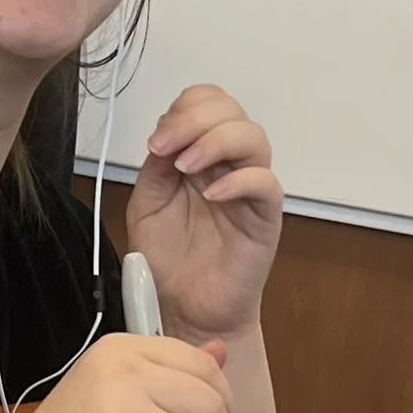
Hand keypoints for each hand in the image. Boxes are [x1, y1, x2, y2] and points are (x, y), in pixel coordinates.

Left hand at [122, 84, 283, 342]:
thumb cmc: (170, 260)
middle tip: (166, 148)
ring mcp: (249, 188)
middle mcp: (228, 163)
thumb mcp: (146, 205)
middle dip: (194, 119)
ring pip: (253, 136)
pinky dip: (238, 181)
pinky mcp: (265, 216)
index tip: (157, 141)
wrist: (185, 309)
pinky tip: (211, 195)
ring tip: (186, 168)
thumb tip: (164, 136)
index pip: (206, 102)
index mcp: (200, 153)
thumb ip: (155, 168)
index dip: (183, 110)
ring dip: (215, 141)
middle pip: (231, 110)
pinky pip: (266, 183)